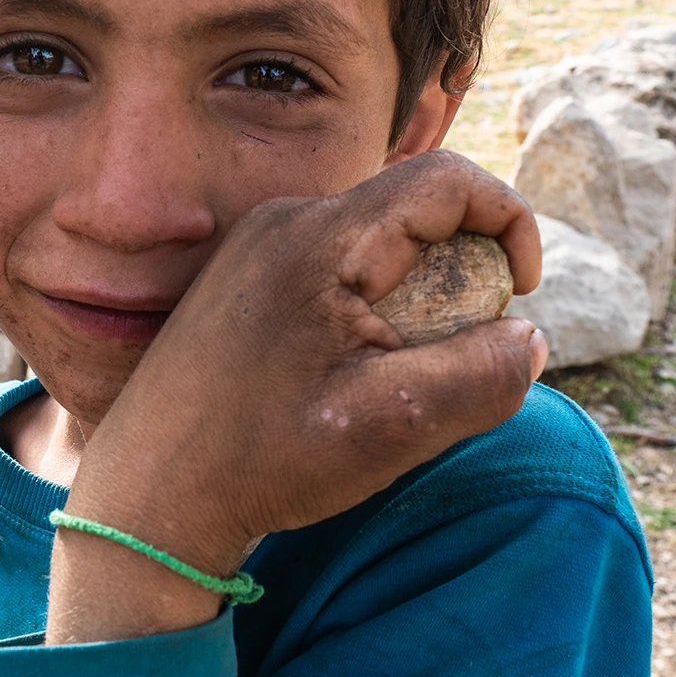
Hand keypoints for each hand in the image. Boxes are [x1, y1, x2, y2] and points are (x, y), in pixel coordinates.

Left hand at [48, 150, 546, 643]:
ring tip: (393, 373)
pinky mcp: (242, 275)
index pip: (449, 179)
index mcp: (321, 239)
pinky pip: (335, 262)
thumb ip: (482, 376)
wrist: (146, 497)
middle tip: (453, 350)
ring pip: (377, 238)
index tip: (520, 293)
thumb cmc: (262, 461)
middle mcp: (284, 220)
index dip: (509, 221)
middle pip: (413, 207)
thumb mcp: (392, 427)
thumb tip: (529, 337)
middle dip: (462, 269)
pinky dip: (370, 304)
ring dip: (415, 293)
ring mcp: (256, 245)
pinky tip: (347, 375)